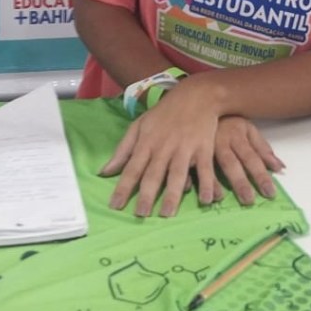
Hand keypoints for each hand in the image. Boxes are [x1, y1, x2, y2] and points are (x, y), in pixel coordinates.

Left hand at [100, 82, 283, 217]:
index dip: (123, 187)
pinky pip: (204, 169)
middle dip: (146, 194)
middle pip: (153, 173)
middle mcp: (164, 146)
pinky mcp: (203, 148)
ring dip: (172, 194)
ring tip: (167, 214)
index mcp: (147, 142)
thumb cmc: (164, 113)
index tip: (115, 205)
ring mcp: (185, 147)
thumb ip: (123, 149)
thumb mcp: (140, 125)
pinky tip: (206, 200)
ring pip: (177, 173)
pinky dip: (205, 184)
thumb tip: (104, 171)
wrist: (196, 95)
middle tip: (141, 215)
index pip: (132, 168)